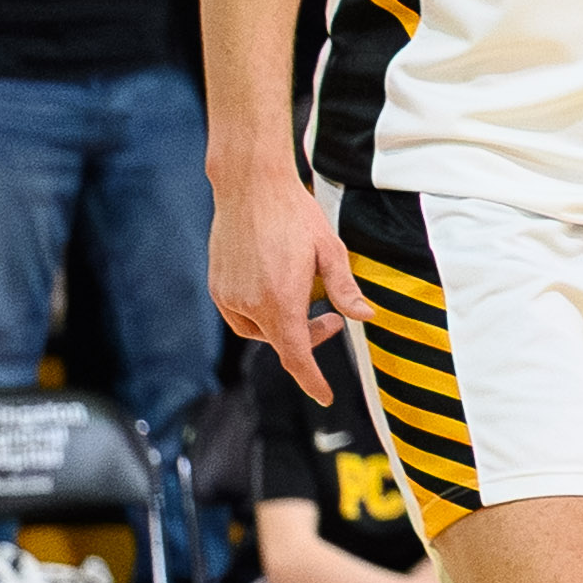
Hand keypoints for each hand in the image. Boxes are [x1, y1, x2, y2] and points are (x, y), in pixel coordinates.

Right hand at [208, 173, 366, 403]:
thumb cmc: (295, 214)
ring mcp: (228, 296)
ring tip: (304, 296)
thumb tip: (365, 316)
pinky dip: (262, 312)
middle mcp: (249, 305)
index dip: (311, 381)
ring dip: (283, 324)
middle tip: (332, 316)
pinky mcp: (217, 285)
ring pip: (259, 330)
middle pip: (281, 341)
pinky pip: (240, 314)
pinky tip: (277, 285)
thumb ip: (345, 288)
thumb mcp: (330, 250)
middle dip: (307, 336)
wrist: (251, 185)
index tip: (324, 396)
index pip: (296, 357)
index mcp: (280, 301)